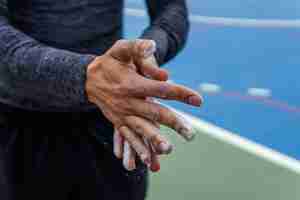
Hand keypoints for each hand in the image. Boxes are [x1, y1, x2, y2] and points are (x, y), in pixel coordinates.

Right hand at [86, 39, 201, 163]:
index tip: (198, 100)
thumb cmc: (110, 62)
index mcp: (131, 83)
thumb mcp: (121, 49)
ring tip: (169, 150)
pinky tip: (149, 162)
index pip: (160, 89)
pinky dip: (138, 149)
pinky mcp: (119, 122)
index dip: (180, 94)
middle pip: (154, 112)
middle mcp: (127, 101)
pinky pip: (129, 138)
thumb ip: (138, 48)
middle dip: (173, 123)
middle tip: (191, 134)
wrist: (88, 79)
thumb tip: (157, 56)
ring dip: (154, 140)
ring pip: (141, 128)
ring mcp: (123, 114)